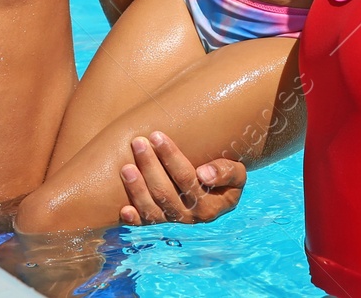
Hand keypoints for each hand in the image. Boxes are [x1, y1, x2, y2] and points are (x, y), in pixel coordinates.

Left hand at [118, 130, 245, 224]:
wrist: (218, 190)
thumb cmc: (224, 174)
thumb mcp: (237, 173)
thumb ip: (227, 172)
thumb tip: (204, 174)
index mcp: (210, 205)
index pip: (187, 178)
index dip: (171, 157)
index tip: (157, 136)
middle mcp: (191, 217)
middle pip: (166, 193)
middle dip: (150, 166)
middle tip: (138, 143)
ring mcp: (174, 222)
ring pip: (153, 210)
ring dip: (137, 190)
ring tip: (126, 168)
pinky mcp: (160, 225)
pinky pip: (145, 224)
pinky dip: (134, 219)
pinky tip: (123, 209)